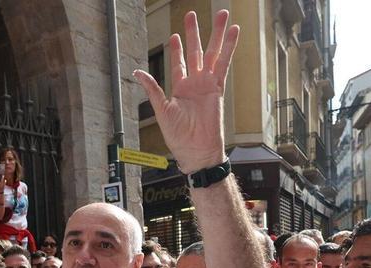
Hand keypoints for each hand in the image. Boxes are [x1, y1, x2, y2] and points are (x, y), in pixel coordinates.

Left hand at [133, 10, 238, 172]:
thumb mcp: (161, 110)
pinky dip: (229, 48)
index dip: (177, 49)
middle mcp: (195, 84)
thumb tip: (137, 73)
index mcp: (180, 89)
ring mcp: (207, 84)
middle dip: (195, 33)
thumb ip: (152, 89)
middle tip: (192, 14)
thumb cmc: (180, 137)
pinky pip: (224, 63)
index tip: (176, 35)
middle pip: (195, 52)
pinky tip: (233, 33)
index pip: (179, 64)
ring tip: (221, 14)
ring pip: (212, 53)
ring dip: (216, 34)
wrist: (197, 151)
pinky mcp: (218, 88)